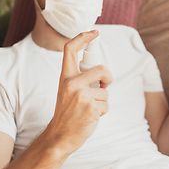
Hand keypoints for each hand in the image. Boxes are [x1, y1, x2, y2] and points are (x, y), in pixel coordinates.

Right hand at [46, 30, 112, 153]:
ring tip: (90, 109)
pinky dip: (103, 111)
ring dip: (103, 101)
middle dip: (108, 77)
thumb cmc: (67, 112)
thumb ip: (80, 79)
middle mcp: (71, 83)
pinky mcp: (90, 107)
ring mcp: (81, 95)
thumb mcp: (67, 91)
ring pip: (105, 91)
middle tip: (104, 86)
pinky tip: (91, 116)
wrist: (60, 136)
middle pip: (101, 68)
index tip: (94, 33)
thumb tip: (101, 71)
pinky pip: (106, 104)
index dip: (83, 37)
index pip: (70, 50)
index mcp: (65, 77)